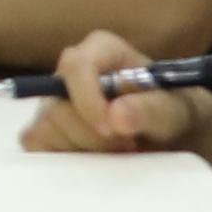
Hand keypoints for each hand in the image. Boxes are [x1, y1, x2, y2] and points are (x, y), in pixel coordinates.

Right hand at [18, 29, 209, 156]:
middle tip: (128, 146)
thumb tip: (116, 115)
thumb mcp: (175, 111)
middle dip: (93, 136)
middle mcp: (70, 72)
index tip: (112, 129)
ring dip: (84, 151)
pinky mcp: (44, 130)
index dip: (88, 99)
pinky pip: (36, 146)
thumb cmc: (173, 113)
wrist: (173, 137)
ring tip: (118, 151)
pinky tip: (95, 160)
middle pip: (57, 106)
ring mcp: (53, 101)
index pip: (76, 66)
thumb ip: (150, 109)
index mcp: (101, 50)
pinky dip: (65, 160)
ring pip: (46, 129)